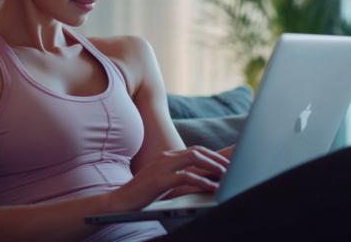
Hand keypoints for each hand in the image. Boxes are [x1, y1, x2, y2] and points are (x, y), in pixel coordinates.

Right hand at [107, 146, 228, 211]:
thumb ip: (178, 175)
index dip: (213, 155)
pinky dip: (202, 181)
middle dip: (217, 159)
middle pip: (198, 151)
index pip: (195, 150)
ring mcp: (162, 167)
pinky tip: (212, 188)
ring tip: (226, 176)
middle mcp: (166, 157)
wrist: (120, 201)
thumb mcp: (163, 180)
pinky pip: (186, 177)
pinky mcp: (160, 180)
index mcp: (167, 156)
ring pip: (194, 159)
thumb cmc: (143, 193)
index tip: (226, 164)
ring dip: (213, 167)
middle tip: (231, 169)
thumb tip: (201, 179)